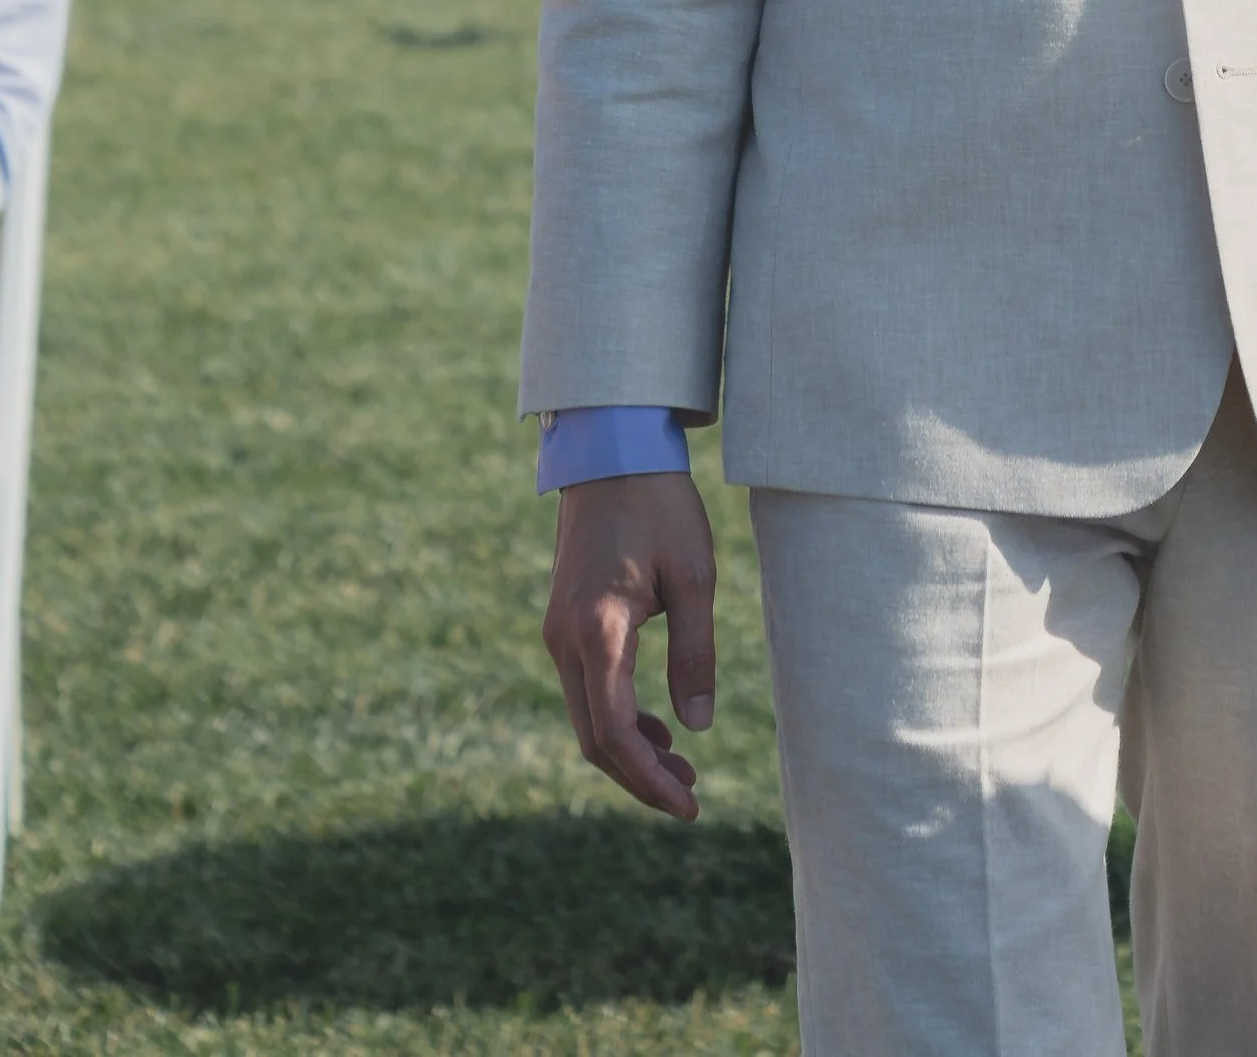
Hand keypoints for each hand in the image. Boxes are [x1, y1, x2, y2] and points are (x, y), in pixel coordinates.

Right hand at [542, 468, 718, 818]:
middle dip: (640, 776)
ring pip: (588, 716)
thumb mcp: (693, 577)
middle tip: (690, 795)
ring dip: (629, 749)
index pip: (614, 734)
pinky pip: (587, 688)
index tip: (688, 805)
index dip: (648, 780)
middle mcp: (565, 640)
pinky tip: (656, 726)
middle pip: (594, 738)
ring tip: (681, 768)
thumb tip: (698, 727)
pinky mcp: (564, 621)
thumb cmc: (660, 506)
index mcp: (597, 632)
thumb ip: (695, 654)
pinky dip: (617, 717)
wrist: (612, 450)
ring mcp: (558, 631)